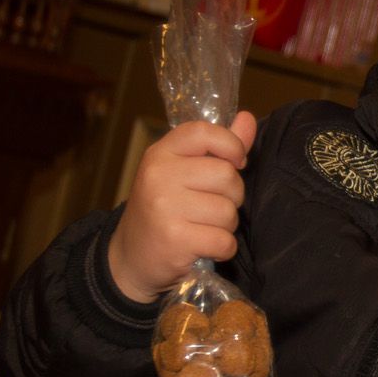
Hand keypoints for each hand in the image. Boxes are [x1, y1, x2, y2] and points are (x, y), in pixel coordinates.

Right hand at [106, 111, 257, 302]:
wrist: (130, 258)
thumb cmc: (164, 211)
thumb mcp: (182, 173)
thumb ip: (218, 147)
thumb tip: (247, 118)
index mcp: (160, 154)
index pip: (204, 132)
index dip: (231, 144)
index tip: (236, 161)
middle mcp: (159, 176)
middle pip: (226, 175)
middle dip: (232, 196)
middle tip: (211, 207)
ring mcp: (164, 207)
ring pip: (228, 211)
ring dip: (226, 225)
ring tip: (203, 228)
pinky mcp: (174, 239)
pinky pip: (224, 240)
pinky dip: (223, 248)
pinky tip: (204, 247)